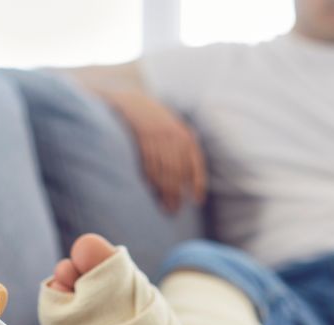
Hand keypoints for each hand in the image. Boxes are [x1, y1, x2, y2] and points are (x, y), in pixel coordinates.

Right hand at [104, 91, 206, 212]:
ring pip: (165, 171)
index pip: (196, 164)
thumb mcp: (175, 131)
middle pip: (179, 172)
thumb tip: (188, 182)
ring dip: (166, 192)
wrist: (136, 105)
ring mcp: (159, 139)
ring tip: (166, 206)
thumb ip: (184, 152)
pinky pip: (151, 165)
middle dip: (178, 193)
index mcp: (186, 136)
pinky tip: (154, 191)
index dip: (198, 183)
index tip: (197, 200)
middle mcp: (175, 137)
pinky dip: (153, 181)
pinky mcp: (144, 141)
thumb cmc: (157, 123)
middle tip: (176, 210)